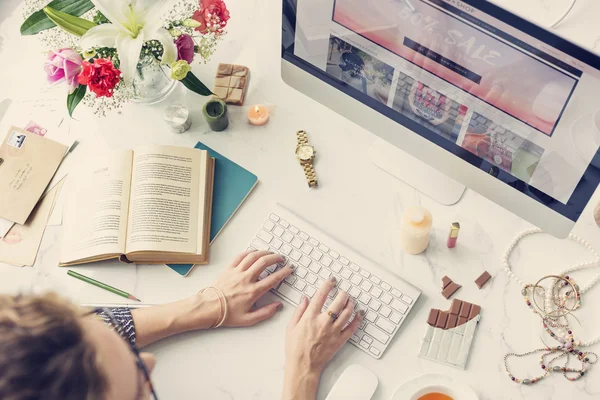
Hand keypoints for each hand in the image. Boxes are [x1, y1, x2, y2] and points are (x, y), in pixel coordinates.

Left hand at [210, 249, 292, 327]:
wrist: (209, 308)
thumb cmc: (227, 314)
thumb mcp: (249, 319)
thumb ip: (266, 313)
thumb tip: (277, 306)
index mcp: (253, 291)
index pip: (273, 278)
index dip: (284, 272)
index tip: (289, 269)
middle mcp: (246, 279)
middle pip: (264, 262)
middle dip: (276, 258)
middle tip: (281, 259)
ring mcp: (237, 272)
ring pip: (253, 256)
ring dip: (264, 253)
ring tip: (270, 253)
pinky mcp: (229, 269)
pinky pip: (240, 256)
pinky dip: (249, 252)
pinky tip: (254, 252)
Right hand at [282, 277, 363, 399]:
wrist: (303, 366)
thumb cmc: (295, 349)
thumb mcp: (291, 327)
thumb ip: (299, 311)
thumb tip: (305, 298)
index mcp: (310, 317)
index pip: (321, 295)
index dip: (327, 285)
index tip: (331, 281)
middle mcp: (323, 322)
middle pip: (338, 301)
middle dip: (343, 293)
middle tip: (343, 291)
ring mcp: (334, 331)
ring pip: (347, 312)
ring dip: (351, 303)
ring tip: (350, 300)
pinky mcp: (340, 340)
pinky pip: (352, 327)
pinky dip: (358, 319)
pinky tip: (359, 314)